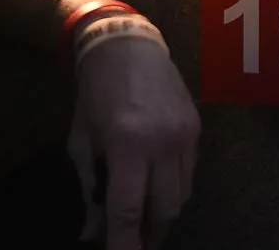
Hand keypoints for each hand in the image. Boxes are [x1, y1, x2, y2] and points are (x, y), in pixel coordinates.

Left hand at [68, 25, 200, 248]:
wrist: (127, 47)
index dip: (125, 244)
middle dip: (150, 234)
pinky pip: (189, 174)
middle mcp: (163, 143)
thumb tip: (92, 234)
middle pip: (165, 210)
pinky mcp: (196, 129)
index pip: (129, 211)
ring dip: (163, 213)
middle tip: (133, 240)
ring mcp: (185, 136)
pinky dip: (173, 188)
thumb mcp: (82, 143)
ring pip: (182, 196)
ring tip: (144, 216)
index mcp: (128, 146)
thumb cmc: (96, 96)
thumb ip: (90, 191)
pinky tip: (157, 184)